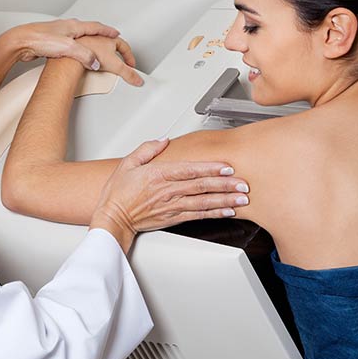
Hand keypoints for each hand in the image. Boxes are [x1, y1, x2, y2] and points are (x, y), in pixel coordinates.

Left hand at [9, 19, 140, 83]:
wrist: (21, 42)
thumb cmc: (40, 39)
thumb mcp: (68, 47)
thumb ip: (85, 55)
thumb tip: (95, 63)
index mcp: (74, 26)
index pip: (96, 27)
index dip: (107, 31)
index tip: (116, 33)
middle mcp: (67, 28)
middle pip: (88, 29)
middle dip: (99, 34)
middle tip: (108, 38)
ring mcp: (59, 34)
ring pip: (78, 37)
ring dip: (88, 41)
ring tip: (94, 46)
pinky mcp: (52, 43)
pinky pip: (69, 45)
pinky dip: (76, 48)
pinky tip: (74, 54)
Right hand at [89, 139, 249, 252]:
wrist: (113, 218)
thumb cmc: (118, 193)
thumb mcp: (128, 163)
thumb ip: (147, 149)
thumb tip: (164, 140)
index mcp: (158, 175)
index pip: (190, 170)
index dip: (211, 168)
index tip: (227, 167)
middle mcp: (168, 191)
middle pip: (202, 186)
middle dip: (225, 185)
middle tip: (243, 183)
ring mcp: (172, 206)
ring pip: (204, 202)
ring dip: (225, 200)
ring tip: (242, 198)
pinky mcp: (174, 218)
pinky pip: (198, 215)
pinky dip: (215, 213)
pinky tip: (228, 211)